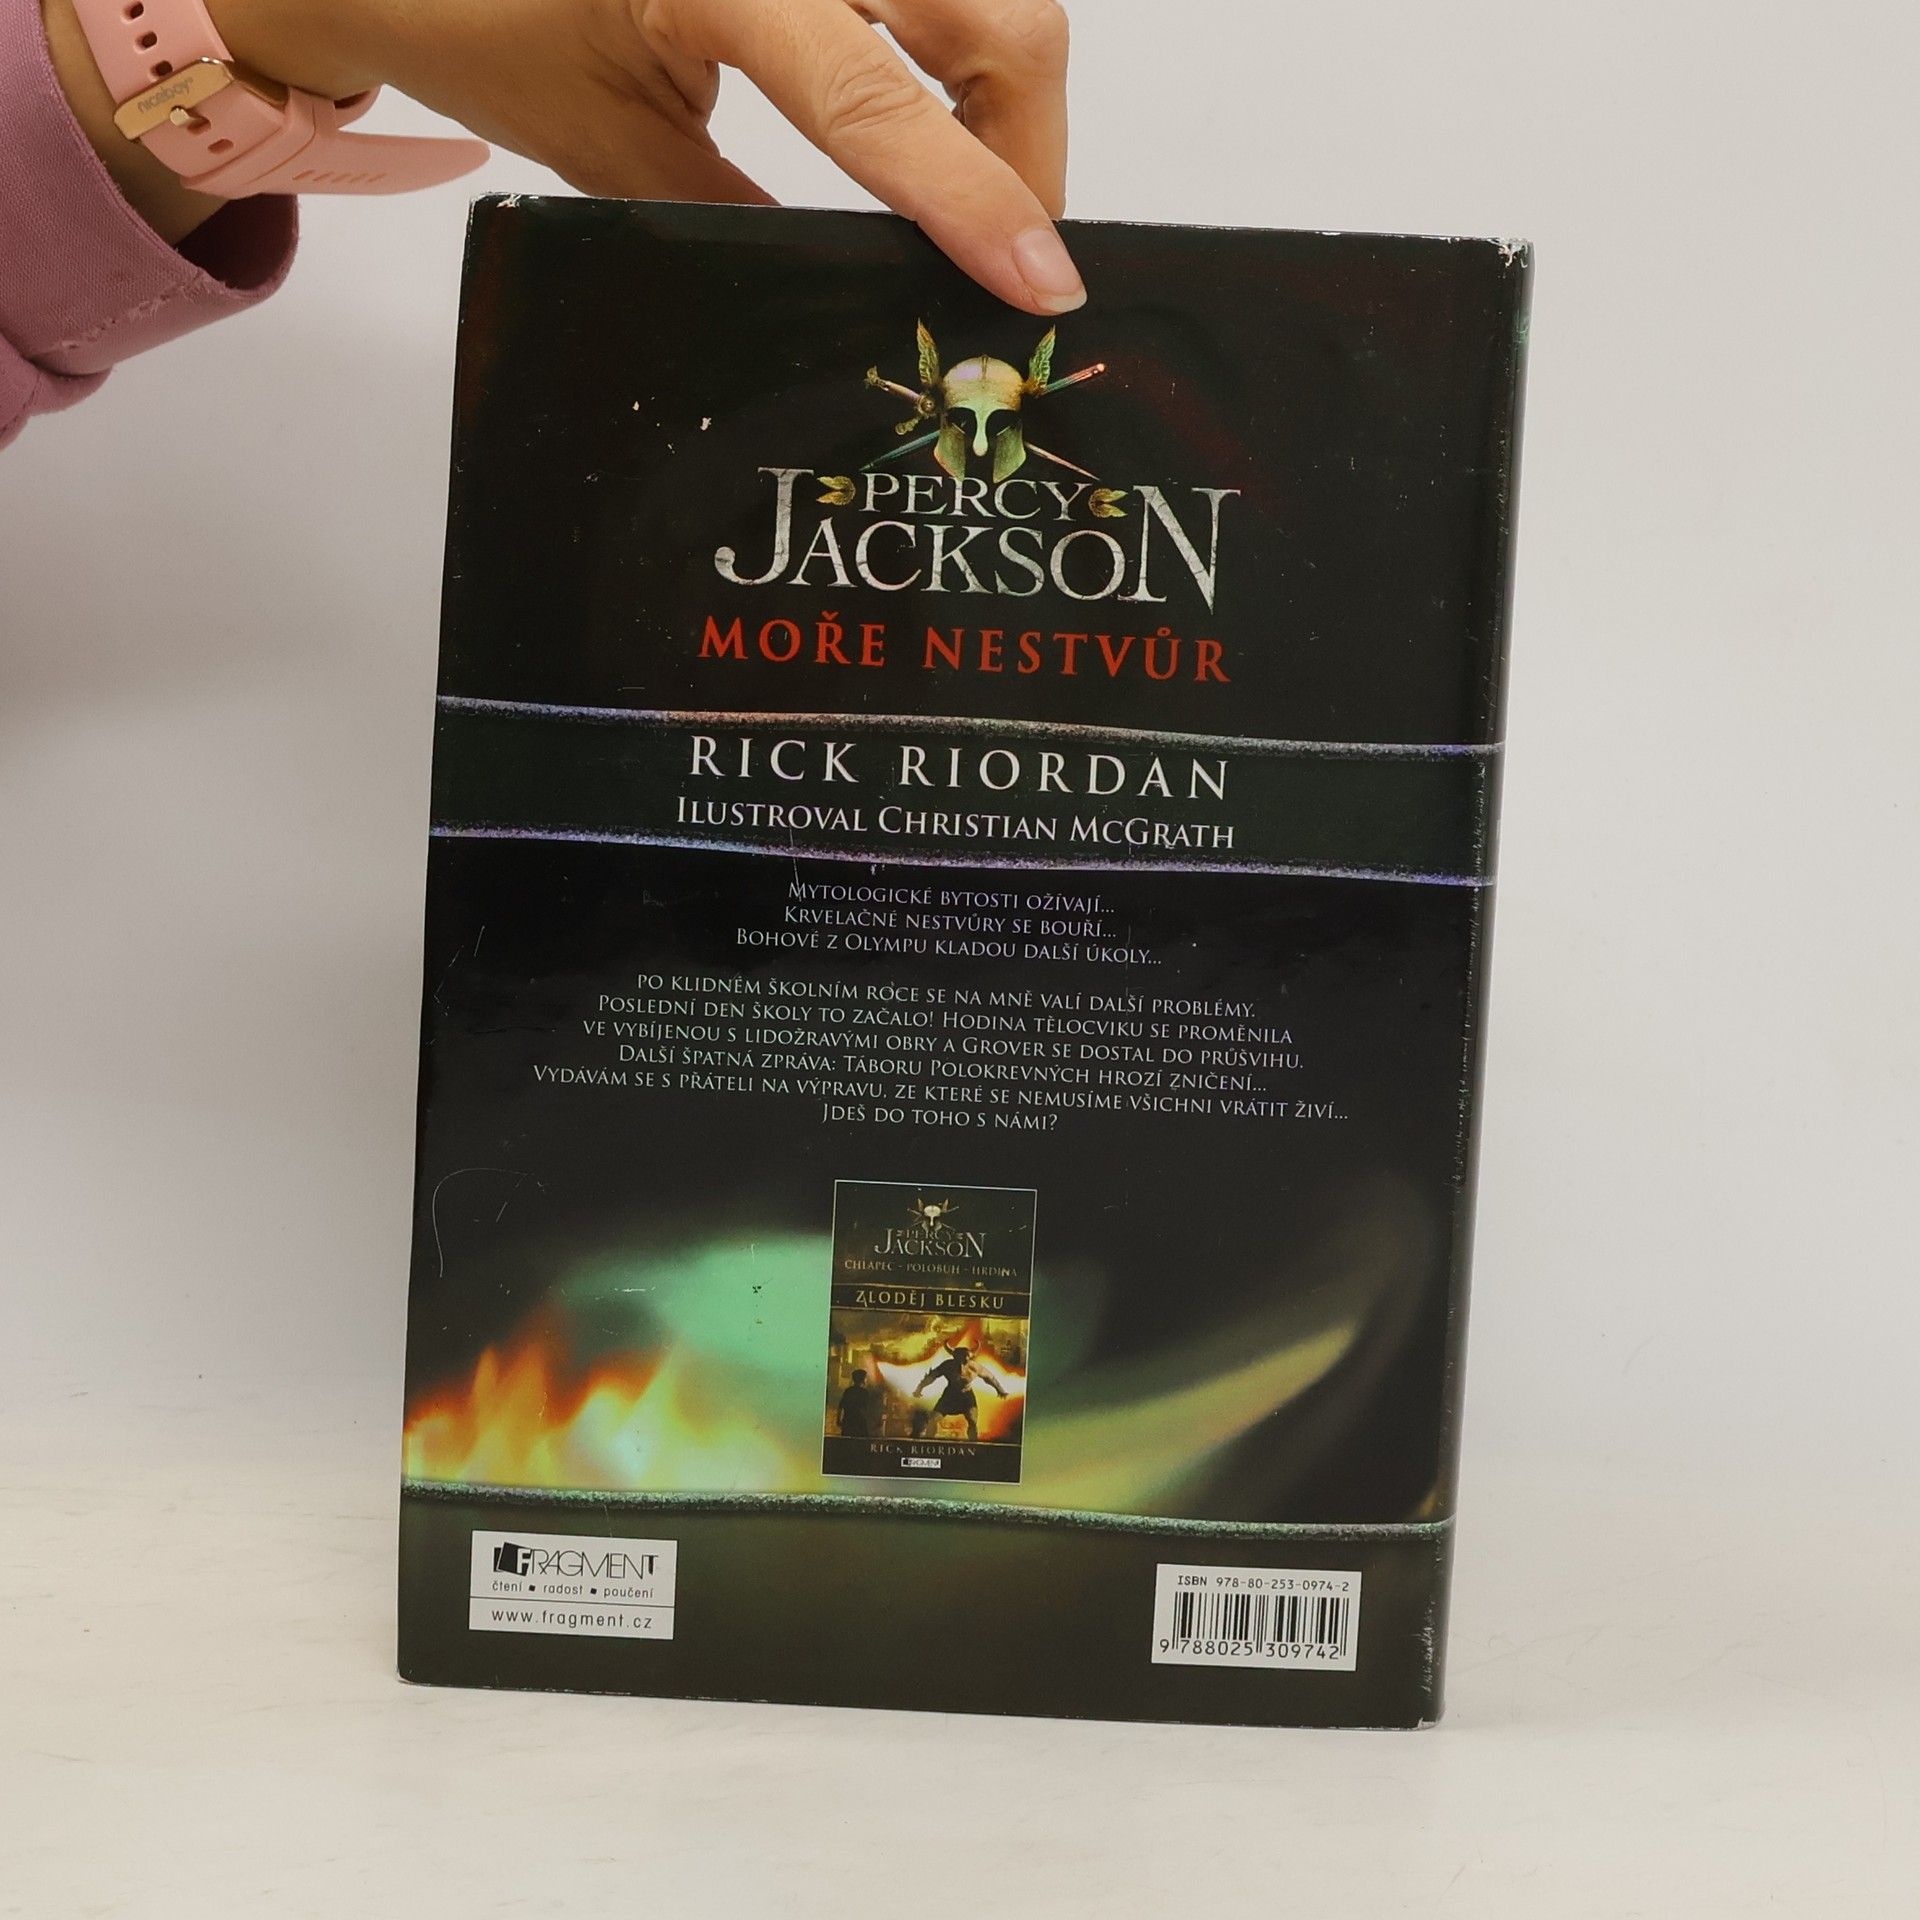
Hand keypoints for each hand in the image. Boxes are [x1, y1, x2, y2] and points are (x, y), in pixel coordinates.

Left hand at [205, 0, 1080, 312]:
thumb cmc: (487, 26)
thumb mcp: (617, 152)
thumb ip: (747, 217)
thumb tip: (874, 281)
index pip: (875, 101)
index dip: (974, 197)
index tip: (1040, 282)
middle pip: (994, 16)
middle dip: (1024, 147)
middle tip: (1006, 250)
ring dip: (1008, 94)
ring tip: (972, 186)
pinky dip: (964, 46)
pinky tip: (938, 106)